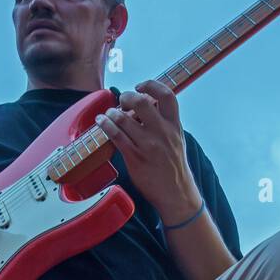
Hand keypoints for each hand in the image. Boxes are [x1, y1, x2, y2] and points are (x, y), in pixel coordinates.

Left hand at [93, 79, 200, 222]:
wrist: (176, 193)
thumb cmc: (174, 167)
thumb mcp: (177, 139)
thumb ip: (165, 123)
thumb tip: (149, 106)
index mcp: (174, 126)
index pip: (167, 95)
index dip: (151, 85)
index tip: (140, 86)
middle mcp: (162, 132)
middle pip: (142, 102)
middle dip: (127, 97)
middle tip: (122, 101)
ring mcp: (148, 145)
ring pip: (124, 119)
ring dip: (112, 112)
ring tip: (109, 114)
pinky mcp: (135, 157)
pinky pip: (116, 136)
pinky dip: (106, 125)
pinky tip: (101, 121)